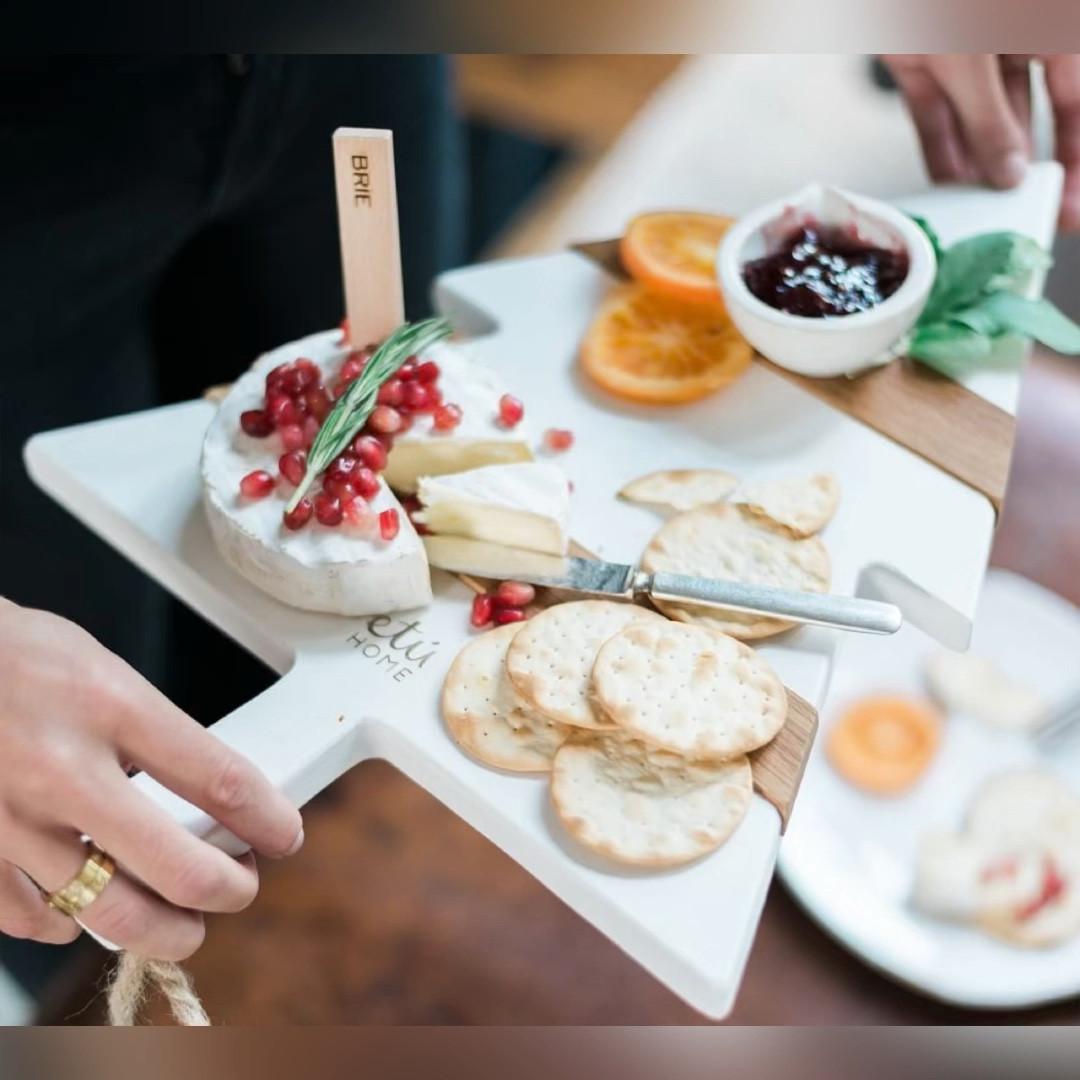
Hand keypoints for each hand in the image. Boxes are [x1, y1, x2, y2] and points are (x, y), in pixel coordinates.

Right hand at [0, 598, 302, 959]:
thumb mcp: (108, 673)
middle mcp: (64, 769)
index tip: (285, 835)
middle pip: (179, 870)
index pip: (221, 781)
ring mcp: (12, 820)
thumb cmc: (18, 657)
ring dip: (165, 927)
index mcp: (112, 707)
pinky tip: (87, 907)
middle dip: (229, 890)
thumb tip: (213, 795)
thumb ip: (158, 733)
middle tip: (240, 886)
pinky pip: (36, 919)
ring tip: (184, 919)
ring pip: (112, 913)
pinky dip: (70, 923)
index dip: (269, 820)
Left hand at [881, 54, 1079, 229]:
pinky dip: (937, 150)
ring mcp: (964, 56)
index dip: (1073, 155)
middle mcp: (1011, 45)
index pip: (1073, 104)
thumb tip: (1009, 173)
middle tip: (1014, 215)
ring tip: (975, 210)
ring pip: (973, 123)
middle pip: (1022, 121)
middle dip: (1015, 171)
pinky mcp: (919, 62)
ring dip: (973, 168)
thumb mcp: (974, 60)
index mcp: (1048, 33)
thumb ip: (990, 118)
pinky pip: (933, 115)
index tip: (1066, 202)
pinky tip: (944, 186)